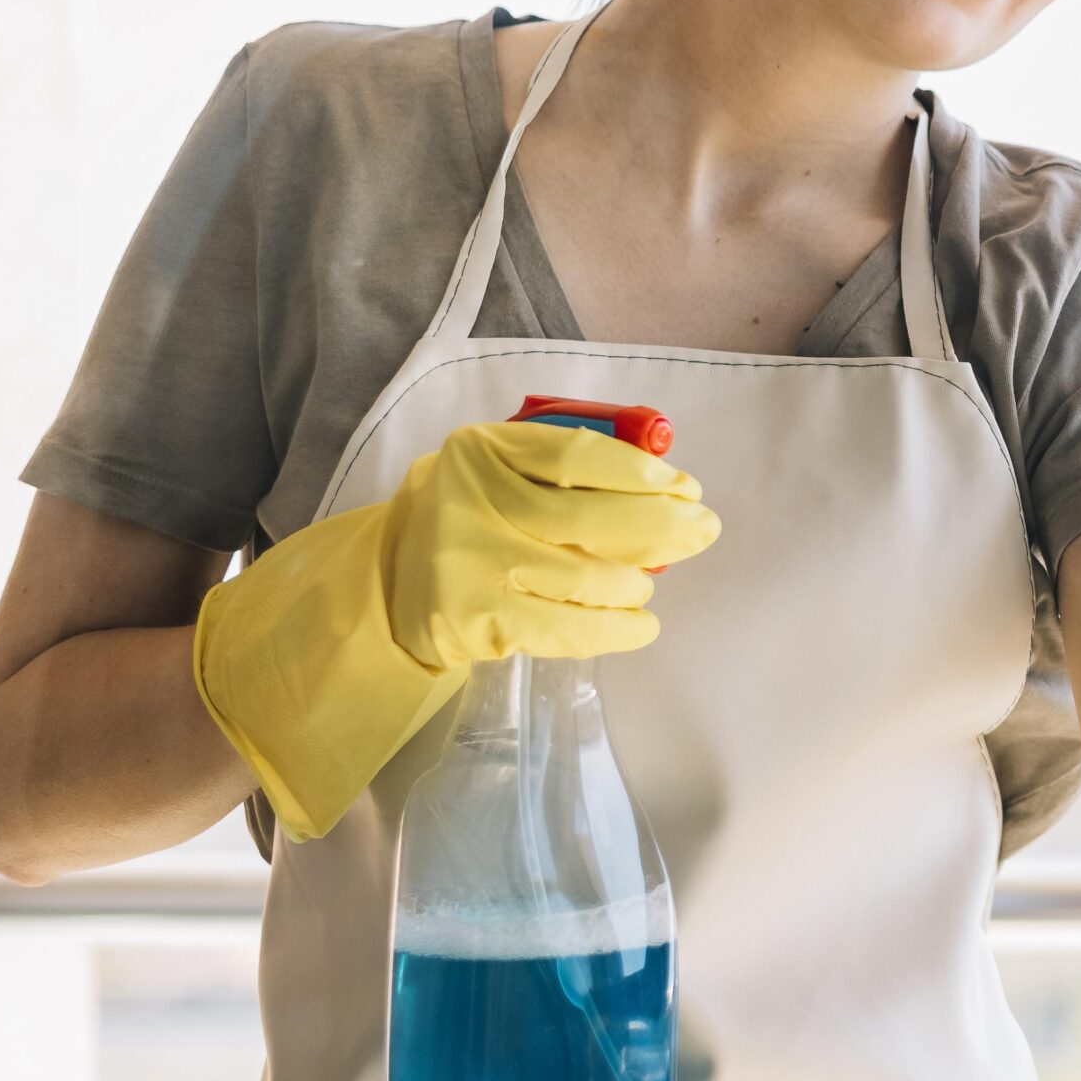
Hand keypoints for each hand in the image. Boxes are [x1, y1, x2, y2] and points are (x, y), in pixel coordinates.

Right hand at [193, 420, 720, 842]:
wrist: (377, 590)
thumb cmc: (459, 521)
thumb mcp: (492, 472)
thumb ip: (558, 467)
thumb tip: (663, 486)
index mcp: (479, 451)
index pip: (580, 456)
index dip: (644, 473)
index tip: (685, 486)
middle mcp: (471, 502)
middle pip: (595, 517)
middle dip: (665, 526)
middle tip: (704, 530)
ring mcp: (471, 565)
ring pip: (588, 576)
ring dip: (638, 582)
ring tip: (652, 582)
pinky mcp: (474, 621)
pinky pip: (568, 628)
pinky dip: (616, 628)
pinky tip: (641, 625)